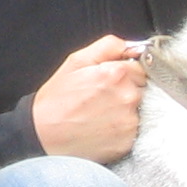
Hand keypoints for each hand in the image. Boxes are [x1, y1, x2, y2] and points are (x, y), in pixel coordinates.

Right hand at [31, 36, 147, 163]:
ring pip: (140, 110)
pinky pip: (135, 130)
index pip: (142, 66)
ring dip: (126, 110)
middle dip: (127, 90)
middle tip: (102, 99)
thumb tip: (132, 46)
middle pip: (143, 88)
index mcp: (116, 73)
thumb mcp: (75, 61)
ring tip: (101, 114)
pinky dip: (123, 129)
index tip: (112, 81)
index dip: (126, 72)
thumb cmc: (56, 100)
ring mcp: (130, 121)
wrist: (43, 135)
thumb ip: (108, 46)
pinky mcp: (128, 141)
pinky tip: (104, 127)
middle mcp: (128, 96)